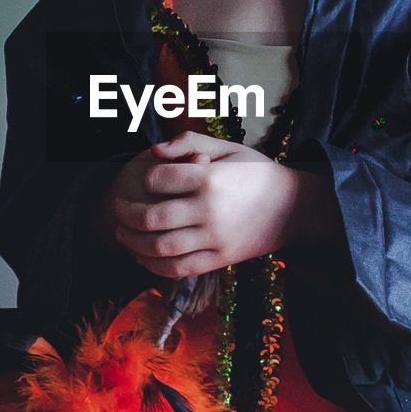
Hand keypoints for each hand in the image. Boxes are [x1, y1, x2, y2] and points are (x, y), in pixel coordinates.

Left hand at [101, 130, 302, 278]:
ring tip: (121, 232)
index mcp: (211, 178)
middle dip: (125, 214)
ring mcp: (215, 239)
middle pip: (152, 218)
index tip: (142, 178)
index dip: (144, 178)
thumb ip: (190, 142)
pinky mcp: (219, 260)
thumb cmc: (257, 172)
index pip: (158, 179)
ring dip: (132, 242)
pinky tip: (142, 255)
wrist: (294, 208)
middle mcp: (210, 211)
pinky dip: (153, 266)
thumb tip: (154, 150)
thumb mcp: (229, 148)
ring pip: (160, 248)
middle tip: (115, 208)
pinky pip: (178, 269)